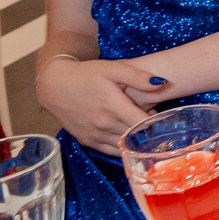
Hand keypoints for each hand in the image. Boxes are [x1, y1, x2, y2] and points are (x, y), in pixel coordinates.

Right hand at [38, 55, 170, 155]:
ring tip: (143, 129)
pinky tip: (129, 138)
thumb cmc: (86, 74)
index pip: (143, 124)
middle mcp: (104, 125)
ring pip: (124, 146)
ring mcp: (94, 135)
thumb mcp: (114, 68)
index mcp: (113, 107)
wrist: (55, 86)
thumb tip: (163, 83)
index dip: (156, 122)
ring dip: (136, 141)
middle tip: (156, 122)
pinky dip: (122, 147)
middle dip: (149, 131)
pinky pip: (110, 150)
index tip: (163, 117)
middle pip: (135, 136)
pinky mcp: (87, 141)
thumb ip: (138, 77)